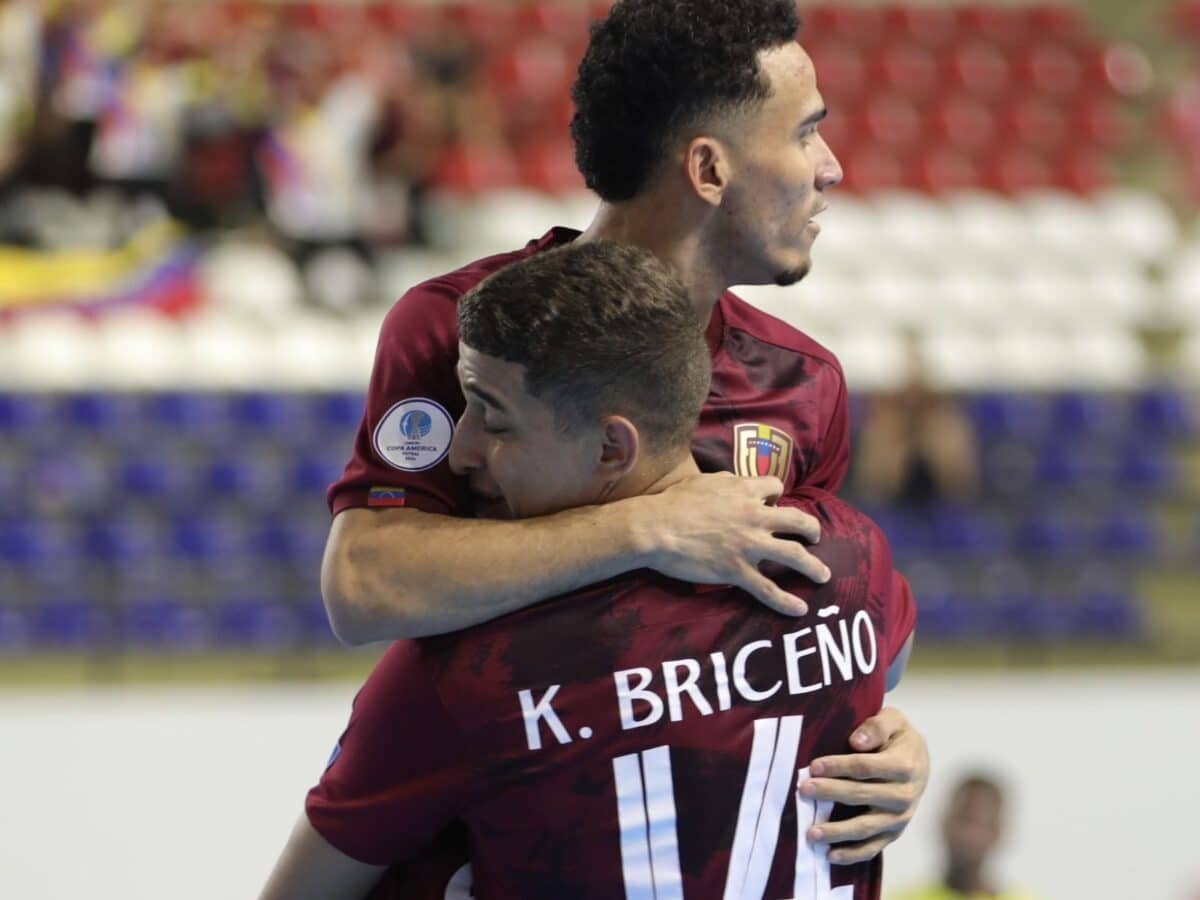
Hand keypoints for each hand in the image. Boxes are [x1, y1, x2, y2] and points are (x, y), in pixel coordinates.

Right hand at [634, 472, 829, 614]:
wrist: (656, 527)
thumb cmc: (673, 501)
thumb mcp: (703, 480)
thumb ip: (726, 481)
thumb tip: (736, 482)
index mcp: (744, 491)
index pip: (775, 488)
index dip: (776, 495)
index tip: (774, 504)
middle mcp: (754, 516)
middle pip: (798, 521)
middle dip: (811, 529)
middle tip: (815, 537)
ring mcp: (749, 545)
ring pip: (794, 555)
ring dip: (813, 566)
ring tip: (823, 575)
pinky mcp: (737, 571)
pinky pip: (768, 589)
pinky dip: (786, 602)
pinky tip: (800, 609)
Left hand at [800, 707, 929, 864]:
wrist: (918, 762)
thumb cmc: (897, 737)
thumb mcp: (894, 720)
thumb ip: (877, 726)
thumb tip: (857, 741)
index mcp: (905, 766)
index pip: (866, 767)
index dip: (839, 767)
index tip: (813, 766)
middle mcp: (905, 795)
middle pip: (862, 796)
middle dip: (830, 793)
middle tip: (803, 790)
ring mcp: (899, 818)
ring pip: (866, 827)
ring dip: (837, 831)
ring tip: (811, 833)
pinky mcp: (893, 833)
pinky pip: (873, 848)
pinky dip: (852, 854)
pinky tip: (830, 856)